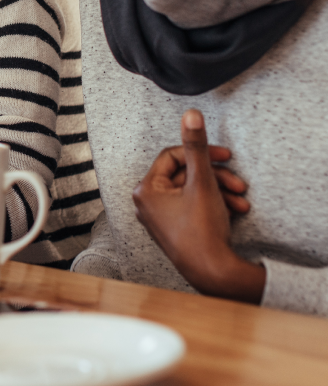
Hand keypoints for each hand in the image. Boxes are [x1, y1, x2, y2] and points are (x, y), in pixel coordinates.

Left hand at [132, 109, 263, 302]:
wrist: (212, 271)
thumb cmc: (201, 230)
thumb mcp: (202, 182)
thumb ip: (197, 147)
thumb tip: (190, 115)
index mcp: (146, 189)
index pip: (173, 156)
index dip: (201, 153)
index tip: (224, 156)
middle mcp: (147, 203)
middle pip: (184, 174)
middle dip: (215, 176)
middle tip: (237, 182)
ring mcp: (159, 217)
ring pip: (192, 190)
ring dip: (219, 191)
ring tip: (240, 199)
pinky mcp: (173, 227)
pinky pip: (192, 206)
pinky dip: (213, 204)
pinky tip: (235, 210)